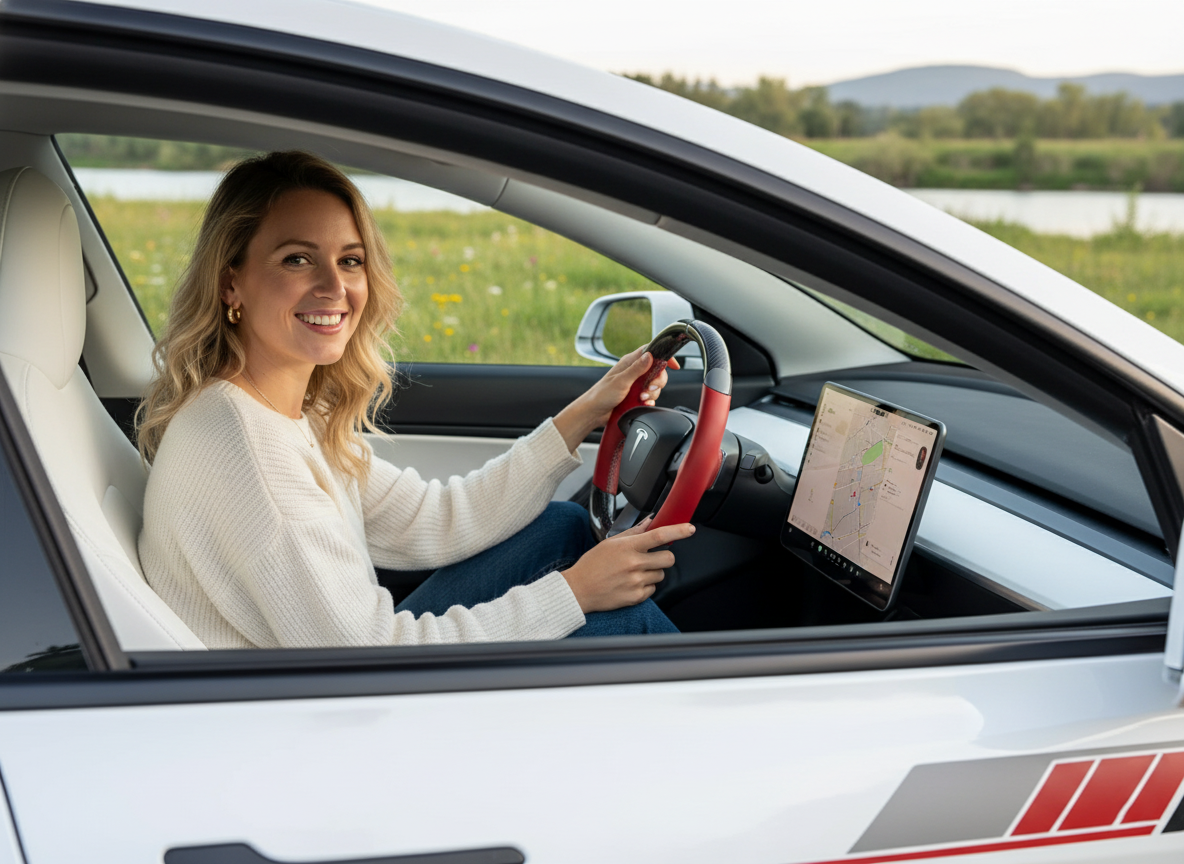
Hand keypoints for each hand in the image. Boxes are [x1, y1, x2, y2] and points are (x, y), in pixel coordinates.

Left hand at [553, 345, 680, 451]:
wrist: (594, 413)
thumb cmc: (602, 394)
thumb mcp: (621, 381)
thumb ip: (637, 369)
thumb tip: (650, 356)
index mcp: (630, 362)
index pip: (652, 352)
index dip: (664, 356)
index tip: (674, 365)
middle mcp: (634, 371)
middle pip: (658, 371)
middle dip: (658, 381)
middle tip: (649, 388)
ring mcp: (636, 384)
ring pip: (655, 385)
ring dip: (652, 393)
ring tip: (641, 398)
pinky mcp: (636, 395)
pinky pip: (650, 396)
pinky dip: (649, 400)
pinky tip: (643, 403)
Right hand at [560, 518, 694, 612]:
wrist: (578, 590)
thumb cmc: (592, 565)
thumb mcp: (610, 542)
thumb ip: (634, 532)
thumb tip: (650, 522)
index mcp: (628, 547)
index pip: (659, 535)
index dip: (677, 531)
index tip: (689, 529)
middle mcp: (634, 564)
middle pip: (668, 558)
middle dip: (664, 556)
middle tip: (651, 557)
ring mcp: (636, 582)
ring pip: (662, 574)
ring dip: (653, 572)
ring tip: (634, 572)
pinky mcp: (636, 597)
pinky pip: (653, 589)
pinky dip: (646, 585)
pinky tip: (631, 582)